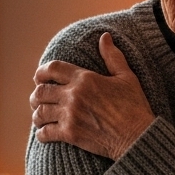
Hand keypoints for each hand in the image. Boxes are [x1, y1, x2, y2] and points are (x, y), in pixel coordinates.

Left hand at [31, 33, 155, 159]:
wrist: (138, 137)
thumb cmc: (134, 106)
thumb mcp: (126, 77)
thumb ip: (113, 56)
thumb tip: (104, 37)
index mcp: (85, 78)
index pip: (52, 68)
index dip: (41, 72)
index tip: (39, 78)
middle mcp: (74, 95)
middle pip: (41, 91)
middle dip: (36, 95)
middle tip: (38, 100)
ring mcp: (70, 115)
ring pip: (40, 112)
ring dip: (37, 115)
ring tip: (40, 117)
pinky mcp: (70, 134)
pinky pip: (45, 133)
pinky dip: (41, 134)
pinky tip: (44, 134)